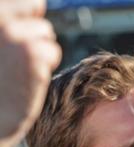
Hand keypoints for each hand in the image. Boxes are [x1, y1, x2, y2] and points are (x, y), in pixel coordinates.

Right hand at [0, 0, 60, 141]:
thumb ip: (8, 21)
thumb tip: (38, 4)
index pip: (26, 0)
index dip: (23, 15)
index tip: (14, 41)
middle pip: (35, 4)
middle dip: (31, 28)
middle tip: (18, 54)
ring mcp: (11, 32)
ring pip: (44, 31)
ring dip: (38, 49)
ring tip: (16, 67)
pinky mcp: (31, 52)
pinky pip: (51, 50)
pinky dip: (44, 65)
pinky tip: (25, 78)